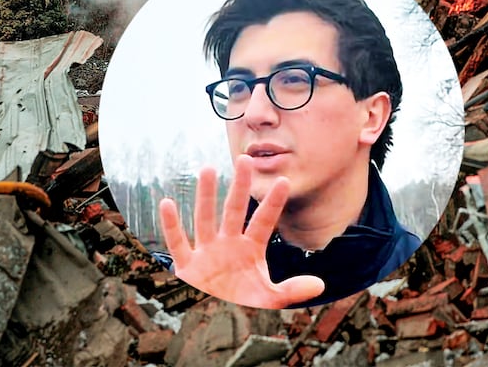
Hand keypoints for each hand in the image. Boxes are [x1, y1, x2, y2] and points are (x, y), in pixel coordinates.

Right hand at [159, 155, 324, 307]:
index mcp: (251, 251)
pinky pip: (178, 242)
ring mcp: (206, 253)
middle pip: (235, 210)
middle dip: (240, 186)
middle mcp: (229, 246)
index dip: (273, 203)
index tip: (284, 181)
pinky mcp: (186, 266)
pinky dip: (171, 225)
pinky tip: (167, 203)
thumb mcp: (268, 300)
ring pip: (205, 218)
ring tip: (208, 169)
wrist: (214, 327)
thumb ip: (292, 291)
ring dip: (205, 196)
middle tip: (245, 159)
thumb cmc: (242, 309)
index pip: (264, 221)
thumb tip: (320, 285)